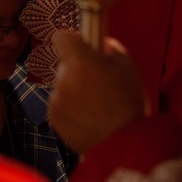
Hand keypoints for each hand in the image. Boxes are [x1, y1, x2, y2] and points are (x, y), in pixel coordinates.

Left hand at [49, 30, 147, 153]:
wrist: (122, 144)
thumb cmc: (128, 102)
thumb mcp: (129, 67)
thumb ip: (112, 50)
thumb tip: (102, 45)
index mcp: (80, 61)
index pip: (61, 37)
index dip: (73, 40)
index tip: (84, 47)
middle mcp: (62, 78)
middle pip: (64, 64)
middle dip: (78, 69)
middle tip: (97, 82)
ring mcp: (55, 99)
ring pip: (62, 85)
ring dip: (74, 89)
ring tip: (96, 105)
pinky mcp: (53, 117)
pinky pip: (60, 104)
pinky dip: (70, 108)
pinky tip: (88, 117)